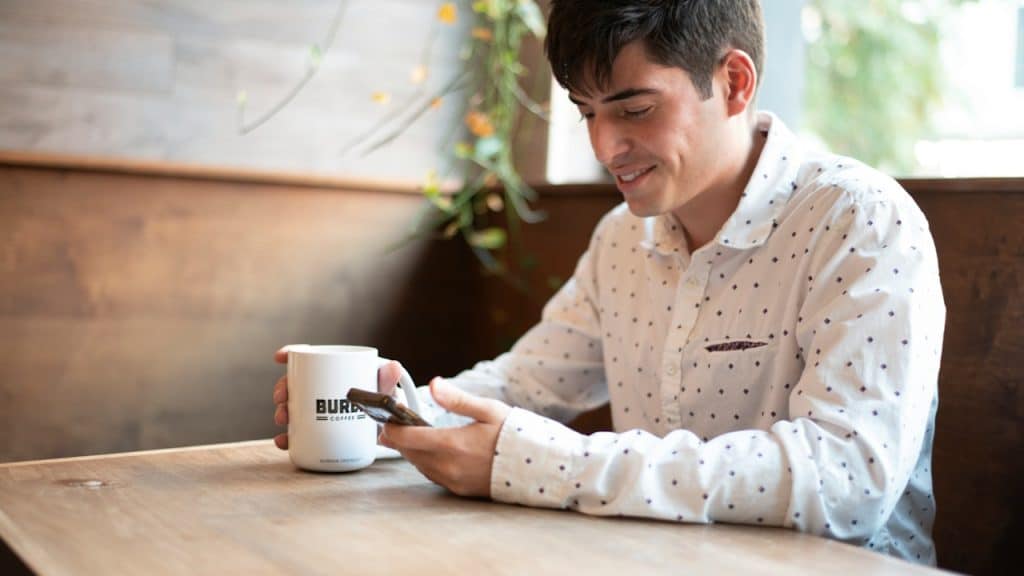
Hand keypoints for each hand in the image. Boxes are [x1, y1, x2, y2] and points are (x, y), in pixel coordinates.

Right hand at [272, 345, 404, 449]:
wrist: (387, 427)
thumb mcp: (384, 388)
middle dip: (282, 389)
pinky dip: (288, 438)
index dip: (292, 354)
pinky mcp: (318, 431)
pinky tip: (283, 441)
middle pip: (295, 383)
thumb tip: (393, 368)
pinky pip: (298, 434)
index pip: (309, 359)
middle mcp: (320, 389)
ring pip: (292, 407)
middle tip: (282, 398)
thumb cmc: (383, 399)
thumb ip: (387, 379)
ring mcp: (317, 410)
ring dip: (282, 412)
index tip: (280, 357)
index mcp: (333, 371)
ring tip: (283, 419)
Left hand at [379, 378, 510, 497]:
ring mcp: (453, 481)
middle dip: (398, 438)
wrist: (537, 467)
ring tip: (410, 435)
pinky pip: (433, 475)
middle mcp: (449, 466)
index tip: (386, 418)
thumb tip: (434, 384)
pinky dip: (426, 462)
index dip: (391, 428)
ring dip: (412, 451)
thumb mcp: (488, 409)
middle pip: (409, 453)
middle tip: (393, 424)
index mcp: (453, 444)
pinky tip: (431, 451)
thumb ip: (457, 399)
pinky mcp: (459, 490)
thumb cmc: (514, 434)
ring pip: (419, 465)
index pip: (406, 438)